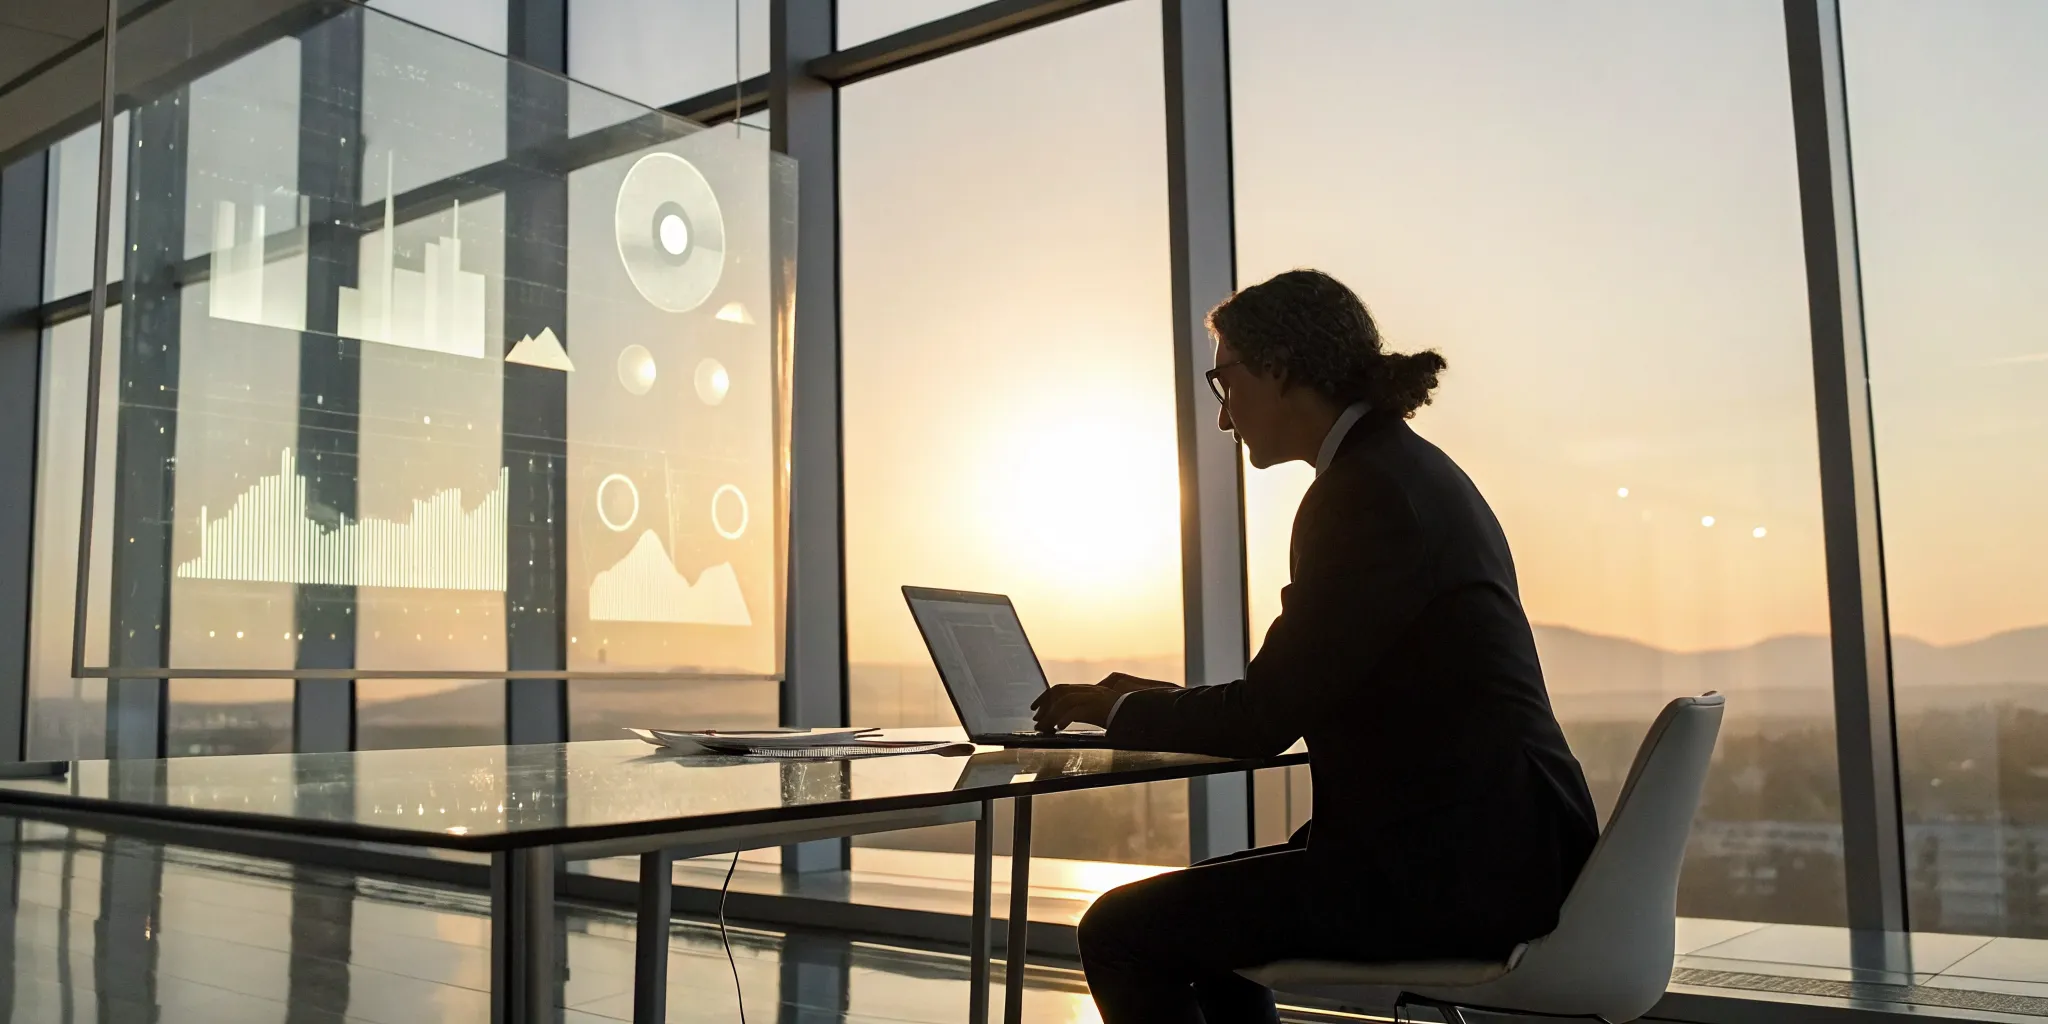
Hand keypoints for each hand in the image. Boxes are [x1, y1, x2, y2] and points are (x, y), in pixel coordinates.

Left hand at [1029, 674, 1177, 732]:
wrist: (1153, 712)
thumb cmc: (1136, 715)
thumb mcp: (1111, 715)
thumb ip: (1094, 714)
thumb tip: (1072, 722)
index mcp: (1095, 691)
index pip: (1065, 690)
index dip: (1048, 698)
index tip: (1038, 711)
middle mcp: (1094, 690)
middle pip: (1060, 690)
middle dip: (1044, 703)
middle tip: (1035, 719)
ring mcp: (1098, 695)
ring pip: (1065, 698)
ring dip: (1050, 713)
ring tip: (1043, 727)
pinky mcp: (1102, 704)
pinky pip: (1077, 709)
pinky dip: (1065, 718)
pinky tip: (1059, 728)